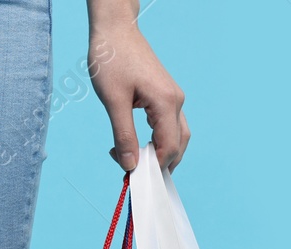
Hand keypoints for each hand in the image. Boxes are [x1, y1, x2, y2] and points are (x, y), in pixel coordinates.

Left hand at [87, 5, 188, 170]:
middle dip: (158, 164)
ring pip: (176, 137)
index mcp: (166, 102)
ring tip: (134, 160)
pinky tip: (139, 144)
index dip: (152, 167)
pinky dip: (158, 140)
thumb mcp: (113, 101)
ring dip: (160, 153)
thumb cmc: (112, 59)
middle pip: (178, 146)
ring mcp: (173, 97)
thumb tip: (130, 165)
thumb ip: (123, 135)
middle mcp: (176, 101)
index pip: (168, 148)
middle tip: (131, 171)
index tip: (130, 176)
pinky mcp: (165, 95)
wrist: (115, 30)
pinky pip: (169, 125)